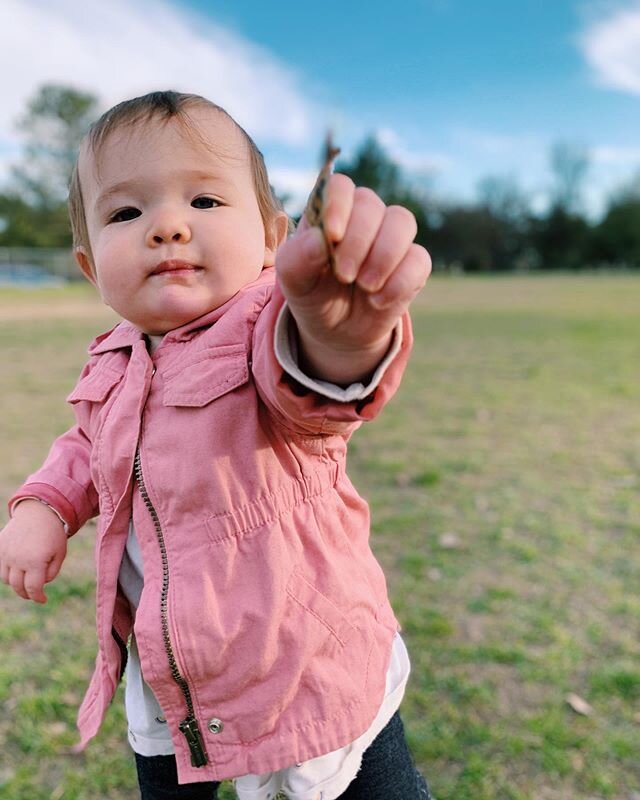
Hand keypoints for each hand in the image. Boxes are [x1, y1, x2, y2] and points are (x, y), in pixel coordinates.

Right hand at [0, 500, 67, 602]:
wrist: (39, 512)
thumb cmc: (53, 535)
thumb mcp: (59, 554)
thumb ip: (51, 572)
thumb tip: (40, 585)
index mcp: (35, 561)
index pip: (33, 589)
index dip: (38, 597)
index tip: (43, 600)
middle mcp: (17, 559)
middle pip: (18, 587)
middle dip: (27, 593)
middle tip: (33, 593)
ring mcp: (6, 553)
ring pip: (6, 579)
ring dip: (16, 583)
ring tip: (26, 578)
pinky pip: (0, 567)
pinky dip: (7, 571)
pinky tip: (18, 568)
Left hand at [276, 173, 430, 384]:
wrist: (335, 332)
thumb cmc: (313, 295)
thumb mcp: (293, 282)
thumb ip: (297, 259)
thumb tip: (320, 240)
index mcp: (330, 213)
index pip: (340, 186)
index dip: (338, 205)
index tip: (332, 236)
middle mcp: (364, 218)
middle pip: (370, 204)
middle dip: (357, 241)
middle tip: (344, 275)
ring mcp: (391, 238)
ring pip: (402, 222)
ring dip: (383, 256)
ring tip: (365, 286)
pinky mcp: (414, 264)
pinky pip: (419, 259)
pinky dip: (399, 283)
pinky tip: (378, 301)